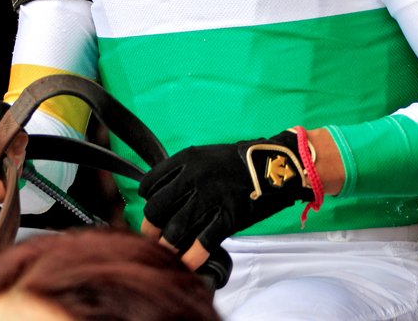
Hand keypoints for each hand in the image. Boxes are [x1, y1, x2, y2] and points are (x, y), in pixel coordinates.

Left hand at [139, 130, 313, 268]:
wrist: (271, 165)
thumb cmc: (236, 162)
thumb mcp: (204, 157)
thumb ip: (182, 173)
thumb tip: (161, 194)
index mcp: (185, 160)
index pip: (150, 184)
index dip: (146, 202)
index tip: (149, 211)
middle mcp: (193, 179)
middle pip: (156, 210)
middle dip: (150, 229)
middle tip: (151, 238)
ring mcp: (209, 198)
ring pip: (175, 229)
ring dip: (168, 246)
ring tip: (168, 253)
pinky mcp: (227, 217)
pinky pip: (202, 242)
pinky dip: (192, 256)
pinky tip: (188, 262)